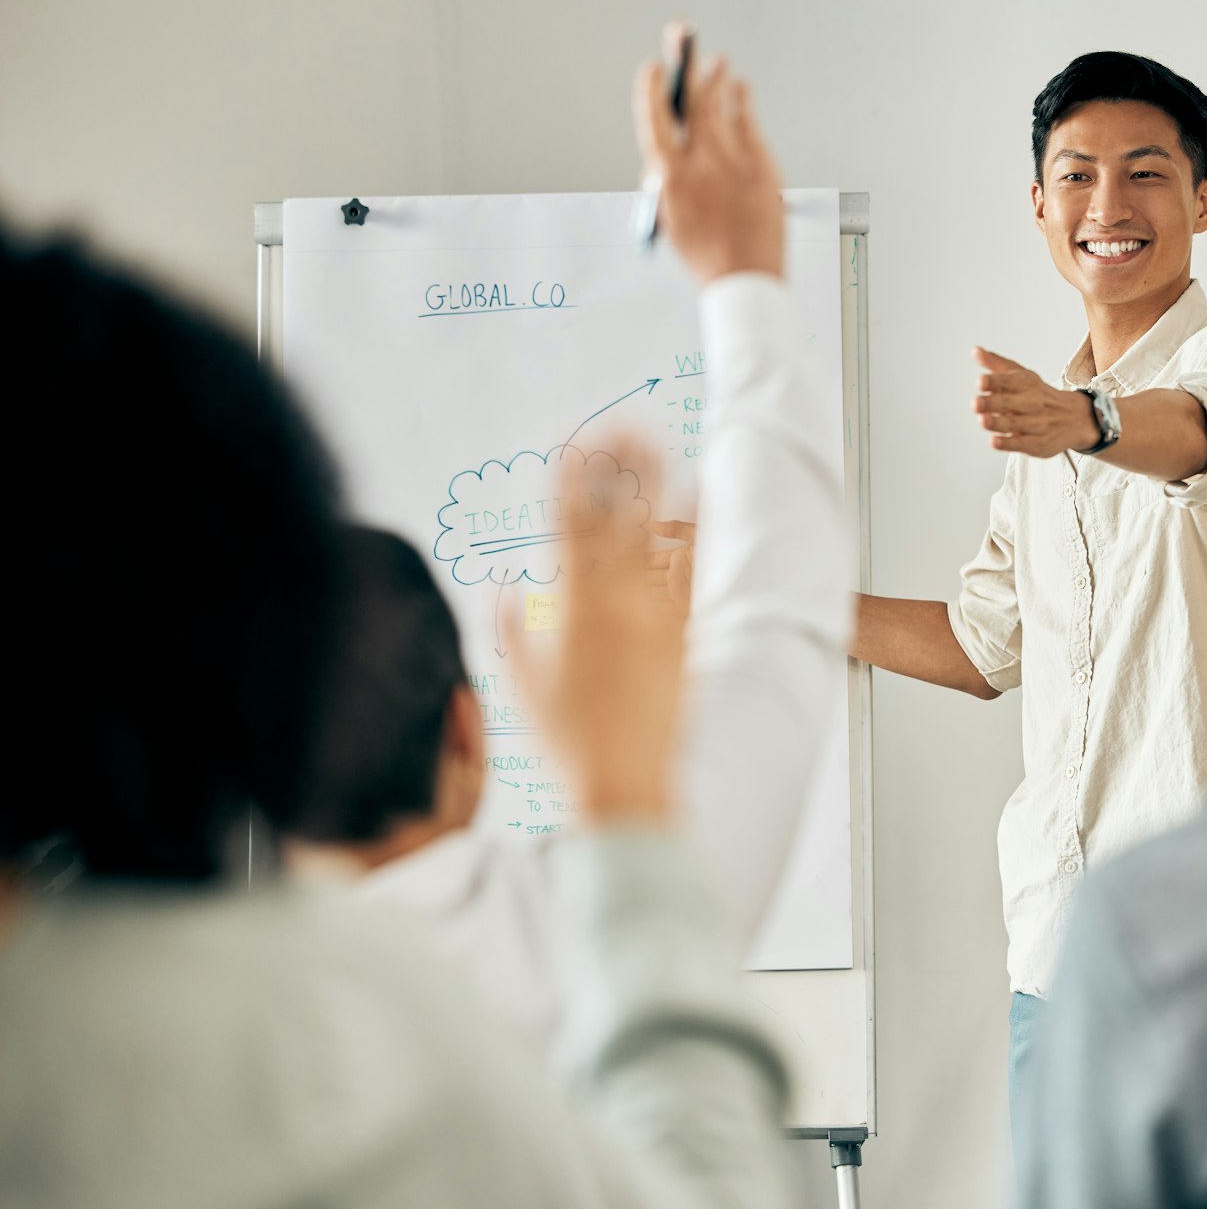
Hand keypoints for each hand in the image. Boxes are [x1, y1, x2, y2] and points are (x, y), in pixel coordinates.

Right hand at [509, 437, 690, 824]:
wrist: (624, 784)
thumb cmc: (566, 742)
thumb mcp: (521, 685)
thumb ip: (511, 631)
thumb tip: (505, 590)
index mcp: (569, 609)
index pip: (566, 526)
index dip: (569, 480)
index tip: (572, 444)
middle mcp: (614, 603)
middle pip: (614, 517)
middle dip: (616, 467)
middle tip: (624, 425)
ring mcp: (653, 615)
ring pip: (652, 534)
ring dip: (652, 483)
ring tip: (657, 442)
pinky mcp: (683, 634)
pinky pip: (689, 570)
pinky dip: (692, 529)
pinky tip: (698, 494)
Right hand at [631, 21, 784, 284]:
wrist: (746, 279)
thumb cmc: (706, 254)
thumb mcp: (670, 218)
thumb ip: (664, 181)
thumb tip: (666, 153)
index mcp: (669, 177)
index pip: (653, 120)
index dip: (650, 90)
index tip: (651, 68)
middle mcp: (700, 163)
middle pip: (690, 101)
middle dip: (684, 63)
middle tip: (682, 34)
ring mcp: (734, 162)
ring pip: (721, 107)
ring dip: (716, 79)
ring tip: (715, 61)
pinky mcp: (763, 166)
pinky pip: (749, 123)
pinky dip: (743, 102)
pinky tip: (740, 88)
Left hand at [972, 347, 1099, 457]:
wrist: (1076, 418)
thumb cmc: (1039, 396)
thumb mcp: (1021, 376)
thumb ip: (996, 364)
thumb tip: (975, 351)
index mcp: (1027, 384)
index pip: (1009, 381)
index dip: (994, 381)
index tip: (980, 381)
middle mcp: (1033, 403)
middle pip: (1009, 403)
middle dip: (991, 403)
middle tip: (975, 403)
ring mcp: (1037, 424)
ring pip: (1014, 424)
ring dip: (997, 423)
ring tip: (982, 420)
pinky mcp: (1038, 444)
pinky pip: (1022, 444)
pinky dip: (1008, 443)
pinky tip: (994, 441)